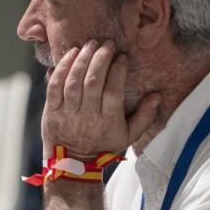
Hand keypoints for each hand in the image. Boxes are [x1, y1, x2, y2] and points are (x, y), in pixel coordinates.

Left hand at [42, 40, 159, 158]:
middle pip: (92, 83)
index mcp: (108, 123)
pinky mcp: (51, 111)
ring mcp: (67, 114)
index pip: (113, 92)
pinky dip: (62, 68)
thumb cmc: (103, 147)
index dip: (117, 72)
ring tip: (90, 45)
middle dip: (100, 59)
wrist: (72, 164)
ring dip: (82, 60)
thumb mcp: (128, 137)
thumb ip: (144, 117)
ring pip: (73, 82)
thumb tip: (157, 95)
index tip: (122, 57)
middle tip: (107, 44)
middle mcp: (87, 117)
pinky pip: (54, 86)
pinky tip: (71, 54)